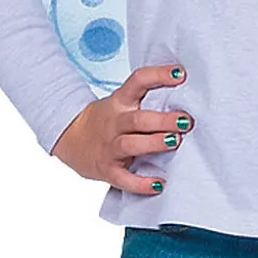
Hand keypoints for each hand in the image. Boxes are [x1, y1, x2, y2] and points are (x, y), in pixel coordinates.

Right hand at [49, 62, 192, 193]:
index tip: (180, 73)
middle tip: (186, 121)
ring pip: (130, 144)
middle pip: (138, 119)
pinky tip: (159, 184)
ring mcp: (110, 147)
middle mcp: (115, 122)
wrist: (69, 137)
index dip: (158, 75)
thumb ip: (147, 100)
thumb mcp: (121, 103)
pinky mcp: (107, 170)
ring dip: (154, 143)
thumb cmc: (109, 120)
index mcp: (120, 101)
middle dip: (163, 120)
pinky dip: (141, 183)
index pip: (138, 81)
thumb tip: (188, 97)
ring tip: (175, 141)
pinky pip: (124, 179)